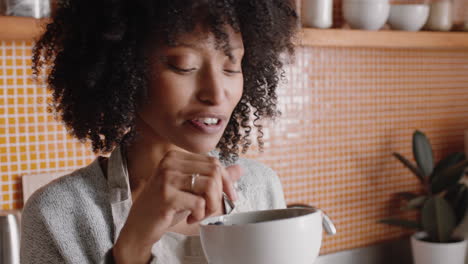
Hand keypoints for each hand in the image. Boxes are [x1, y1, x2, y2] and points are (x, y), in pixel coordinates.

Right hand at [113, 150, 241, 263]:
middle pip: (214, 171)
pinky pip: (199, 203)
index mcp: (176, 156)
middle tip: (211, 208)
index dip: (226, 181)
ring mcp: (167, 178)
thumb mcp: (191, 189)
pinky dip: (200, 214)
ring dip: (211, 205)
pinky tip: (191, 218)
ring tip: (201, 213)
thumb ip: (214, 178)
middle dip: (219, 194)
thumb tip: (240, 168)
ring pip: (209, 186)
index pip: (213, 162)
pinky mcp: (166, 196)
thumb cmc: (166, 206)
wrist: (140, 226)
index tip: (229, 197)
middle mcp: (170, 162)